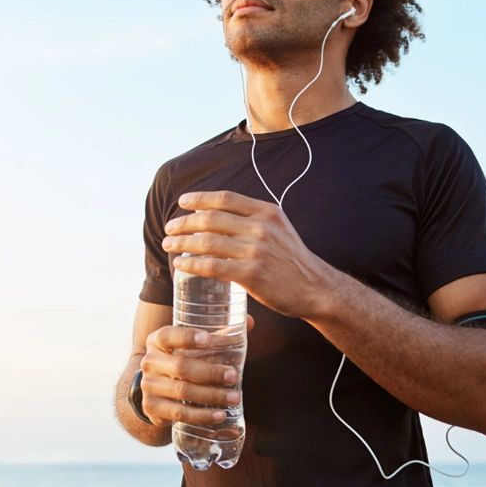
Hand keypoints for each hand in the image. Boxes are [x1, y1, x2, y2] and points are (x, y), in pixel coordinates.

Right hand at [139, 315, 252, 426]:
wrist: (155, 388)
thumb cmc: (181, 360)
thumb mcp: (192, 345)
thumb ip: (219, 333)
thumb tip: (249, 321)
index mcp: (157, 341)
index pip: (168, 335)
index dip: (187, 337)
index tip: (208, 339)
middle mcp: (149, 362)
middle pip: (181, 366)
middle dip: (210, 372)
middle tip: (233, 376)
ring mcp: (148, 386)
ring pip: (182, 391)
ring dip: (211, 395)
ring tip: (234, 398)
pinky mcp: (152, 408)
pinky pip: (179, 413)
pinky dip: (201, 416)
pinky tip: (220, 415)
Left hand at [161, 191, 330, 318]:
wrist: (316, 288)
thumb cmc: (293, 261)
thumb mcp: (278, 229)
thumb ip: (252, 220)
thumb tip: (215, 215)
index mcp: (266, 212)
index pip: (225, 198)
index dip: (200, 198)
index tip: (182, 202)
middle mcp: (260, 227)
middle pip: (211, 219)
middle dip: (184, 222)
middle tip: (169, 228)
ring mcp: (256, 251)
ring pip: (207, 242)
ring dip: (182, 243)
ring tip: (168, 245)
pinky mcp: (251, 274)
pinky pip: (212, 266)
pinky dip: (192, 264)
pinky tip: (181, 264)